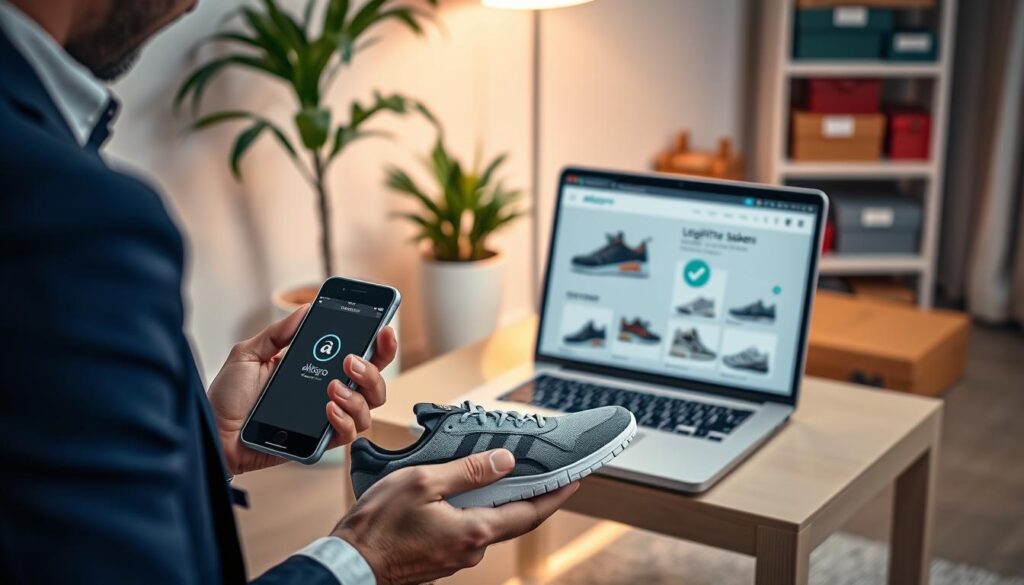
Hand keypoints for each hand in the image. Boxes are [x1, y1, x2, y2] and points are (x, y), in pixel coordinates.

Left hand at [208, 304, 398, 474]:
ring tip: (332, 387)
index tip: (383, 329)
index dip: (379, 344)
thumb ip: (279, 332)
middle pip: (375, 383)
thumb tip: (306, 309)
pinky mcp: (319, 442)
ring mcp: (326, 419)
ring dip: (357, 395)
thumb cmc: (227, 398)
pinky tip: (328, 409)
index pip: (360, 356)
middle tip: (350, 360)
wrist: (213, 432)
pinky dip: (344, 420)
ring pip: (368, 409)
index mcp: (317, 369)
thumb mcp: (249, 354)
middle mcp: (328, 394)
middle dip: (372, 369)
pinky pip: (349, 434)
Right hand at [333, 449, 578, 584]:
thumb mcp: (424, 482)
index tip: (574, 480)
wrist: (350, 563)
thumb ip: (468, 472)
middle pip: (511, 518)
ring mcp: (457, 558)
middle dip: (527, 494)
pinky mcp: (441, 558)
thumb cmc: (379, 525)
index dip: (554, 496)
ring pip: (487, 523)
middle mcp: (472, 550)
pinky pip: (467, 530)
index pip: (529, 514)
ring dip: (496, 499)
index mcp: (474, 531)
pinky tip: (463, 492)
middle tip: (539, 468)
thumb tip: (505, 462)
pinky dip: (474, 509)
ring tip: (497, 471)